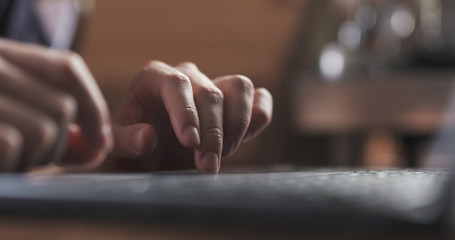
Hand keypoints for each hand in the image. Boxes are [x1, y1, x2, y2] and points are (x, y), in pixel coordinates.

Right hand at [0, 39, 112, 171]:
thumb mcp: (16, 114)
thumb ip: (56, 124)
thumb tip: (100, 146)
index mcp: (4, 54)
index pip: (67, 68)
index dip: (93, 107)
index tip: (100, 141)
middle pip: (63, 105)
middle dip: (59, 143)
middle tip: (31, 155)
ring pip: (44, 129)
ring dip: (34, 156)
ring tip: (10, 157)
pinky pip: (12, 144)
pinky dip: (10, 164)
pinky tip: (0, 163)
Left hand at [105, 61, 272, 172]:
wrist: (148, 162)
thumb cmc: (129, 154)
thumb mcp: (116, 152)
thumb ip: (125, 142)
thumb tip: (148, 137)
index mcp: (152, 79)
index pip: (176, 83)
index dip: (186, 111)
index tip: (190, 143)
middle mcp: (185, 77)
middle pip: (210, 93)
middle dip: (212, 132)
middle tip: (207, 165)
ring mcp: (212, 88)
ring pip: (240, 88)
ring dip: (238, 123)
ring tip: (225, 153)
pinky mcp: (233, 104)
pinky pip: (258, 99)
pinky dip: (259, 116)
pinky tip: (245, 139)